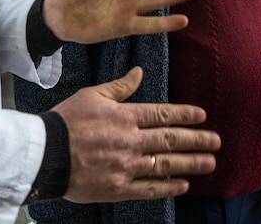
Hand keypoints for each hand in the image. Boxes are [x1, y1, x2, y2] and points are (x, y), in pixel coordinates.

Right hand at [52, 67, 220, 202]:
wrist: (44, 154)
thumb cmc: (65, 120)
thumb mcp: (92, 95)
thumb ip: (119, 87)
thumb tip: (139, 72)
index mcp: (125, 117)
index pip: (163, 114)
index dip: (185, 115)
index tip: (202, 116)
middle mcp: (130, 141)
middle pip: (170, 139)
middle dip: (197, 140)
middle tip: (216, 142)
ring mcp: (126, 166)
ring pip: (165, 164)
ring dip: (190, 163)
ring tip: (210, 163)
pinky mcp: (117, 188)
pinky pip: (149, 189)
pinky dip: (167, 187)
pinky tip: (182, 185)